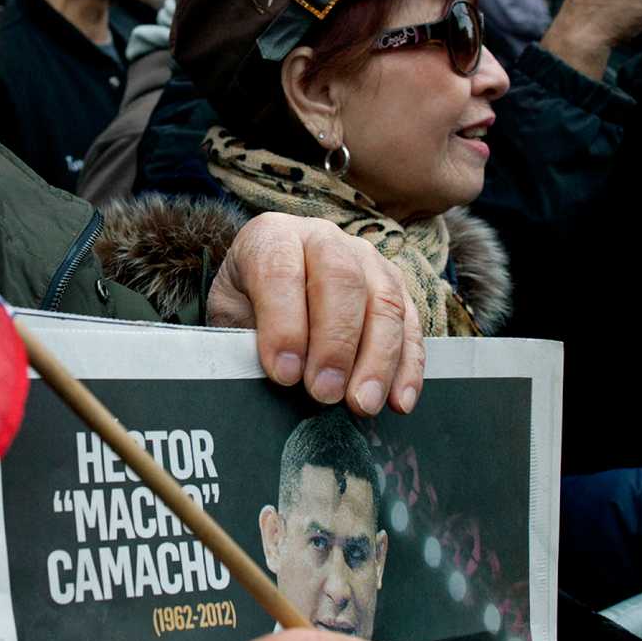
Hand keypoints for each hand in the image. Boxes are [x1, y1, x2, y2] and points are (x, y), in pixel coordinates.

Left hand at [208, 214, 423, 415]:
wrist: (267, 289)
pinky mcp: (396, 288)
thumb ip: (248, 339)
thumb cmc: (247, 305)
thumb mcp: (230, 316)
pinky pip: (412, 325)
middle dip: (335, 343)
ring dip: (377, 360)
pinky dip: (408, 366)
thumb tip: (281, 378)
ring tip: (363, 404)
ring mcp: (367, 260)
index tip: (284, 374)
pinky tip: (399, 401)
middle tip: (325, 392)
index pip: (281, 272)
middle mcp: (324, 239)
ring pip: (384, 302)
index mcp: (272, 236)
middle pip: (341, 280)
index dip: (284, 325)